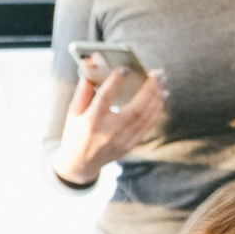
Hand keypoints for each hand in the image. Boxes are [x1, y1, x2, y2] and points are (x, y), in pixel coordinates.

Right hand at [54, 69, 167, 186]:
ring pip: (145, 117)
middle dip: (149, 89)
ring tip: (161, 82)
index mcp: (91, 121)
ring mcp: (121, 140)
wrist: (79, 164)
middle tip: (157, 73)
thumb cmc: (75, 133)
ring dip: (156, 98)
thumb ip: (83, 92)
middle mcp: (108, 132)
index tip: (125, 69)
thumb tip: (91, 70)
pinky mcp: (129, 146)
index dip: (114, 82)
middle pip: (135, 109)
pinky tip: (161, 98)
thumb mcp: (73, 113)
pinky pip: (147, 126)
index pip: (104, 98)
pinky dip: (156, 110)